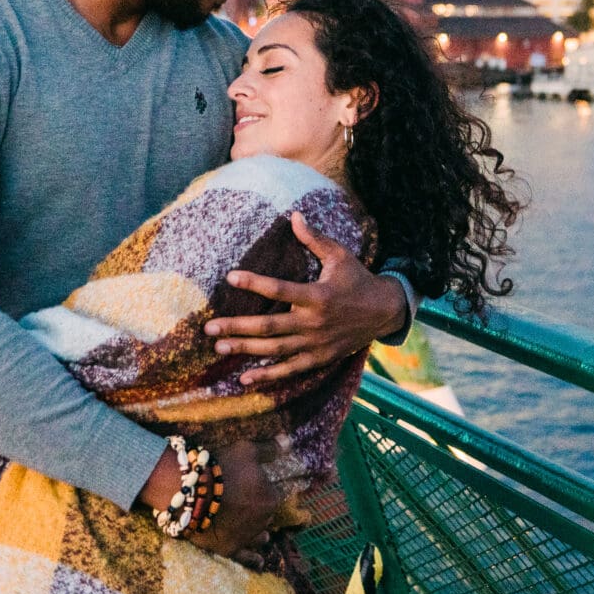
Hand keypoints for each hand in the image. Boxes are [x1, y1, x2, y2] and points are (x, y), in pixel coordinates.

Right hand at [186, 442, 281, 559]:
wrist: (192, 493)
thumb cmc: (221, 468)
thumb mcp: (246, 450)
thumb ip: (270, 449)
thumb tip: (289, 442)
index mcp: (270, 498)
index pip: (274, 495)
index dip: (266, 491)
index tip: (258, 488)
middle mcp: (262, 520)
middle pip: (266, 516)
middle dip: (260, 510)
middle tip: (250, 505)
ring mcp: (246, 536)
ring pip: (260, 536)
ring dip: (260, 533)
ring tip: (262, 533)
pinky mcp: (229, 548)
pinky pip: (246, 557)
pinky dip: (254, 558)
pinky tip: (259, 560)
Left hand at [209, 211, 408, 387]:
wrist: (384, 311)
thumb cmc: (358, 279)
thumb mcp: (340, 256)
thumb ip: (314, 239)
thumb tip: (294, 215)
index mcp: (318, 295)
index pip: (280, 289)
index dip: (254, 283)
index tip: (230, 277)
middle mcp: (314, 322)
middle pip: (269, 327)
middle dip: (238, 327)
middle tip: (210, 328)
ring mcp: (316, 344)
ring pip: (275, 350)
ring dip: (245, 349)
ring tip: (219, 347)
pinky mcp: (319, 359)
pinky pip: (289, 370)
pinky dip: (267, 376)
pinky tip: (244, 378)